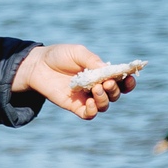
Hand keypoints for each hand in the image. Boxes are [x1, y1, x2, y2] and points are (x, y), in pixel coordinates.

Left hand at [15, 43, 136, 119]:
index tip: (130, 78)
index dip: (128, 82)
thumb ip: (92, 61)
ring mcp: (86, 97)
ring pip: (104, 105)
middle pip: (115, 94)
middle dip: (114, 89)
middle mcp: (97, 87)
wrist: (38, 65)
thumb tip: (107, 71)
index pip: (120, 81)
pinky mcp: (75, 106)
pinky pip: (89, 114)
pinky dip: (93, 111)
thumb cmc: (59, 56)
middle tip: (106, 83)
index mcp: (101, 73)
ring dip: (104, 99)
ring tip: (96, 89)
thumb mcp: (78, 52)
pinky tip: (89, 102)